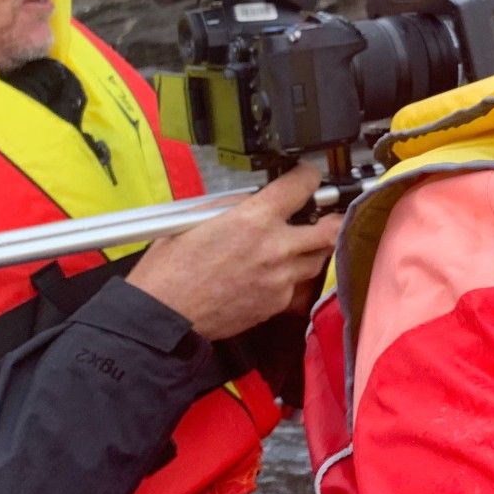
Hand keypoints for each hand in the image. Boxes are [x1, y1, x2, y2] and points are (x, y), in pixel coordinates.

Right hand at [128, 162, 343, 342]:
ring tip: (292, 247)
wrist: (164, 316)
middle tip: (321, 217)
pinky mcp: (277, 304)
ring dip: (309, 251)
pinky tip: (272, 276)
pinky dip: (290, 279)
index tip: (308, 177)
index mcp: (255, 219)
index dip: (308, 177)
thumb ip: (233, 205)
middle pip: (329, 229)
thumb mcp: (196, 219)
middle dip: (329, 220)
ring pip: (316, 260)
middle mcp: (276, 248)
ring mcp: (280, 279)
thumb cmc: (170, 269)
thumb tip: (253, 200)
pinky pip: (297, 287)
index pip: (302, 186)